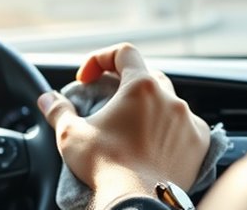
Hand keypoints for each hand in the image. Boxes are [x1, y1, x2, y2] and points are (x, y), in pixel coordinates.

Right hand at [37, 43, 209, 209]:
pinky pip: (185, 125)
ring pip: (167, 101)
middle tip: (107, 102)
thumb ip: (58, 110)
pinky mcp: (199, 143)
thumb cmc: (106, 167)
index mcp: (141, 86)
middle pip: (146, 75)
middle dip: (123, 84)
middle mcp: (170, 98)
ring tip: (130, 126)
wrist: (139, 202)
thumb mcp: (71, 134)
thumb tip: (47, 99)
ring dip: (148, 107)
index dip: (101, 59)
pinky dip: (169, 128)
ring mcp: (188, 120)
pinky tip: (153, 143)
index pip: (124, 52)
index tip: (87, 80)